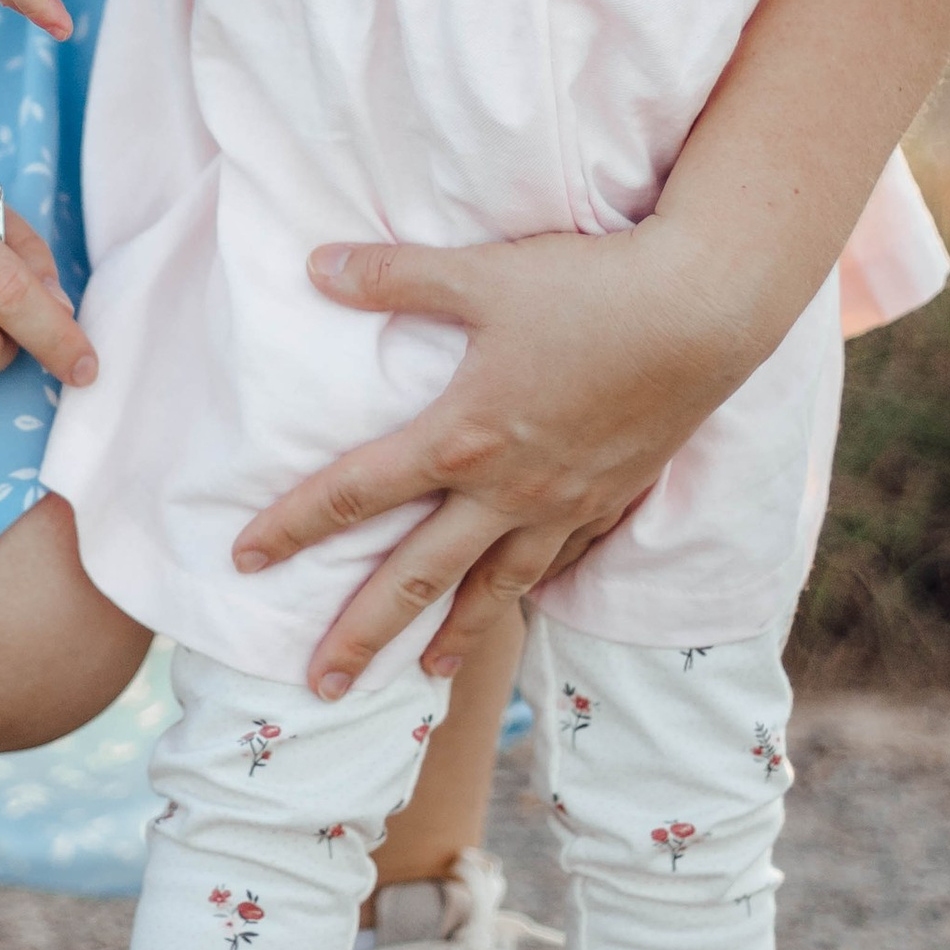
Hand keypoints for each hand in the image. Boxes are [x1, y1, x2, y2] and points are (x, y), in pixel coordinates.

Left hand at [234, 224, 764, 696]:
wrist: (705, 313)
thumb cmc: (591, 287)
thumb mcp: (482, 273)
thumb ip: (393, 274)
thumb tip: (315, 265)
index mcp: (461, 436)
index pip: (355, 492)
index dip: (292, 526)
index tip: (244, 560)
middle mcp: (507, 488)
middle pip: (416, 574)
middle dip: (361, 633)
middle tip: (318, 684)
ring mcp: (563, 503)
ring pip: (494, 588)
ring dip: (452, 637)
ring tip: (423, 679)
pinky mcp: (610, 498)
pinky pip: (558, 563)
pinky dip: (529, 593)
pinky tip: (516, 607)